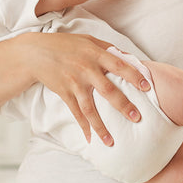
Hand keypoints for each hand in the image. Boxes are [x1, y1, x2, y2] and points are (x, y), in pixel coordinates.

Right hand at [23, 32, 149, 145]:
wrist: (35, 53)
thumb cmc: (66, 44)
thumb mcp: (88, 40)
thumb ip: (109, 49)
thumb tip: (130, 58)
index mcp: (95, 54)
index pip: (119, 65)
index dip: (134, 76)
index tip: (147, 87)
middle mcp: (86, 70)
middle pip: (108, 90)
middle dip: (123, 105)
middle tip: (137, 118)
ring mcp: (75, 83)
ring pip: (90, 109)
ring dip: (101, 127)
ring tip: (111, 142)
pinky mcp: (64, 93)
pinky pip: (76, 113)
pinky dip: (83, 127)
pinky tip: (90, 139)